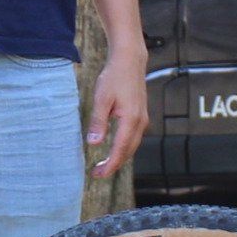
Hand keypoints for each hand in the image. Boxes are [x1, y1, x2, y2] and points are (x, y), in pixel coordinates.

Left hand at [87, 47, 148, 179]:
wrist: (130, 61)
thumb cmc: (114, 77)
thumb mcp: (101, 99)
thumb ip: (98, 122)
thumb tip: (93, 144)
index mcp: (130, 120)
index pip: (120, 150)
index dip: (110, 165)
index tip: (98, 174)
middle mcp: (140, 122)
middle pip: (128, 152)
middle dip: (114, 165)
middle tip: (97, 173)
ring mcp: (142, 119)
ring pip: (132, 146)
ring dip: (119, 157)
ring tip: (103, 165)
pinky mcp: (141, 116)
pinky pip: (133, 138)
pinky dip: (124, 147)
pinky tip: (114, 149)